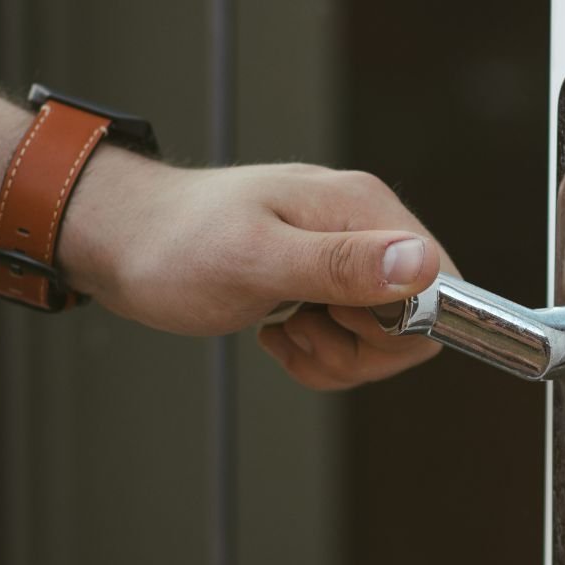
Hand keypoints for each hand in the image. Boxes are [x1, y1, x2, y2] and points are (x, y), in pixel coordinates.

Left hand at [62, 155, 456, 388]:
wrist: (122, 241)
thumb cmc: (175, 246)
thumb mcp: (256, 261)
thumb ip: (341, 264)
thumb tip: (422, 266)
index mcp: (363, 209)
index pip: (442, 285)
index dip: (399, 327)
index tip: (337, 323)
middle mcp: (364, 226)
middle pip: (416, 319)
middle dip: (360, 349)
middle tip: (300, 329)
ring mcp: (344, 254)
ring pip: (383, 338)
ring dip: (334, 356)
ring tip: (282, 329)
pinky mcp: (323, 281)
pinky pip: (351, 341)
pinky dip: (318, 355)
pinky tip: (277, 333)